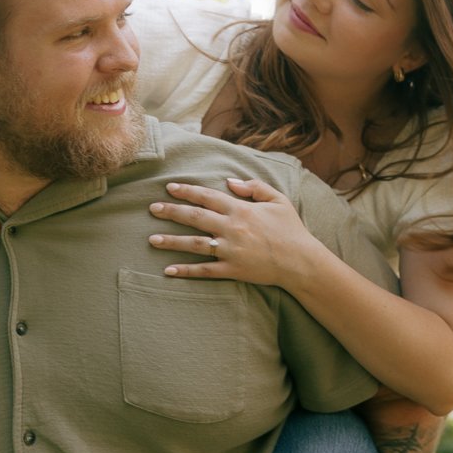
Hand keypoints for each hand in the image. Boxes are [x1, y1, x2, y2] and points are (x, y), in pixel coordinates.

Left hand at [148, 177, 318, 288]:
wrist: (301, 261)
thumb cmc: (291, 229)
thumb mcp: (277, 200)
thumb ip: (253, 187)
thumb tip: (230, 181)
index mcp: (241, 209)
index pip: (207, 196)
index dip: (187, 191)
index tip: (170, 188)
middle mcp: (232, 228)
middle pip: (194, 217)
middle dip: (171, 212)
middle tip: (152, 209)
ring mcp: (230, 250)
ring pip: (194, 244)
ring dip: (171, 241)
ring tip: (151, 240)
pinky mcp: (232, 270)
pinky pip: (204, 270)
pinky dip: (186, 271)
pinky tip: (168, 270)